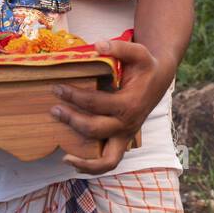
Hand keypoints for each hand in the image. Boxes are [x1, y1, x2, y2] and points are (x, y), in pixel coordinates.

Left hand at [49, 39, 169, 173]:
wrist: (160, 78)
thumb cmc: (146, 66)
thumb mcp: (138, 52)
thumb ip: (119, 47)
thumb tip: (98, 45)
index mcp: (130, 104)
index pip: (95, 103)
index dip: (73, 97)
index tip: (57, 88)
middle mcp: (128, 125)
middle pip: (93, 129)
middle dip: (71, 120)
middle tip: (53, 108)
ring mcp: (126, 136)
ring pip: (105, 159)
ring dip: (83, 158)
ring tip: (62, 152)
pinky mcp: (123, 141)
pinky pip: (109, 162)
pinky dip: (92, 167)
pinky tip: (72, 161)